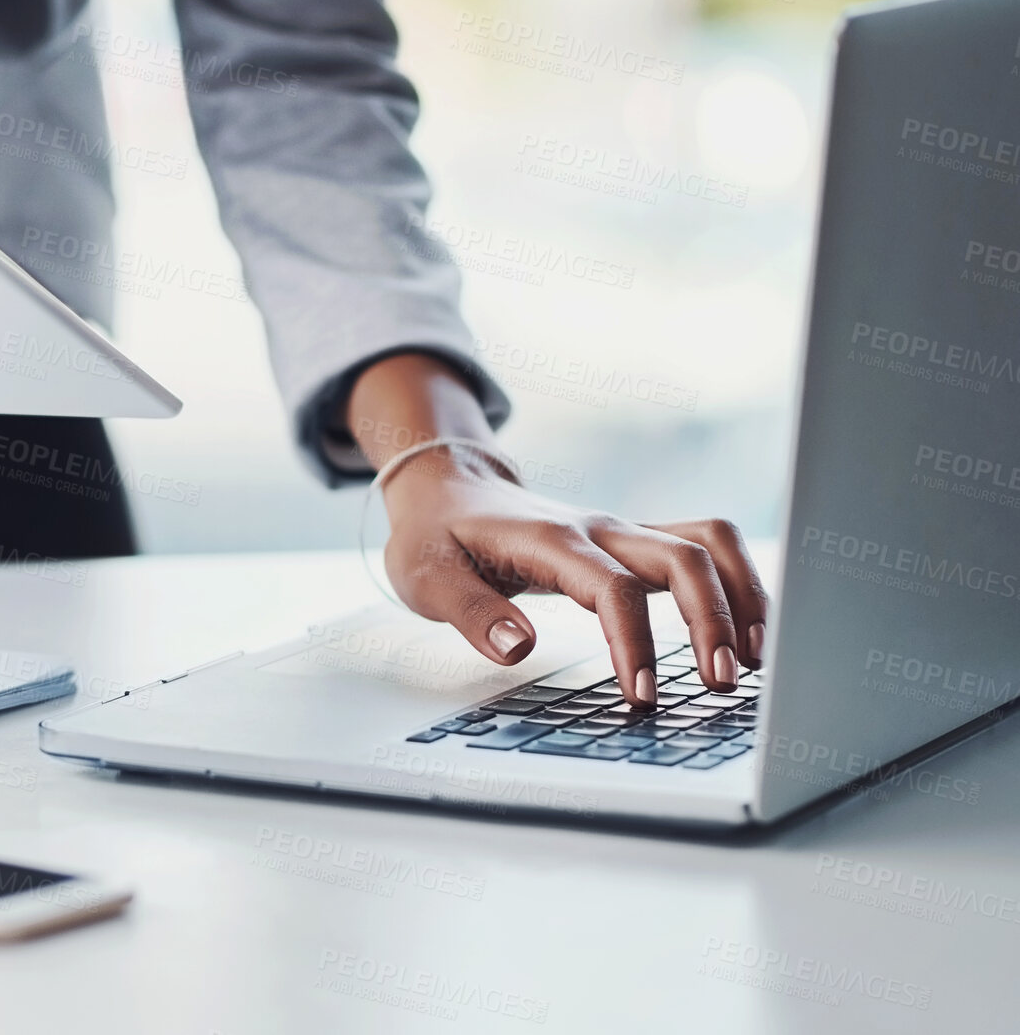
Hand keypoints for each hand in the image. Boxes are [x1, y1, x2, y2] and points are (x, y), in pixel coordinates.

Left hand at [380, 452, 767, 705]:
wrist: (444, 488)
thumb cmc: (434, 536)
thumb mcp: (426, 577)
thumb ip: (470, 613)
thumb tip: (518, 648)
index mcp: (549, 539)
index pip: (610, 587)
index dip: (633, 641)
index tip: (641, 695)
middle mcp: (598, 528)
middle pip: (682, 557)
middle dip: (713, 620)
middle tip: (721, 685)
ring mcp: (621, 531)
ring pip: (707, 543)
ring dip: (741, 596)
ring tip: (756, 661)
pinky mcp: (632, 541)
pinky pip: (703, 547)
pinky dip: (735, 583)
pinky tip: (747, 633)